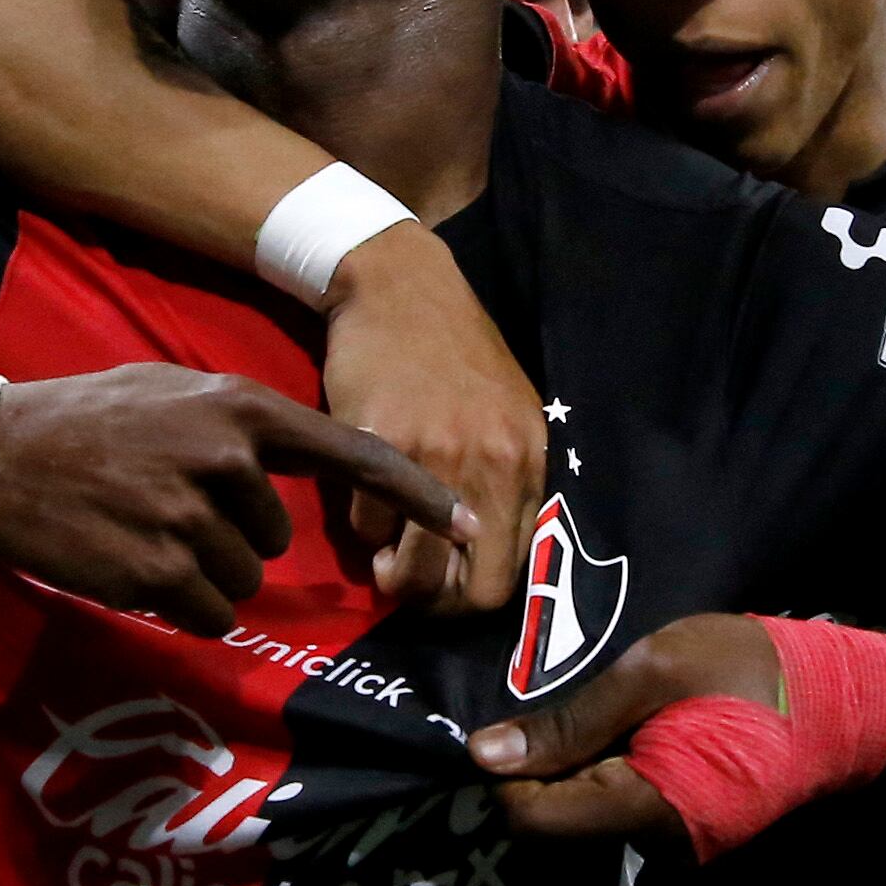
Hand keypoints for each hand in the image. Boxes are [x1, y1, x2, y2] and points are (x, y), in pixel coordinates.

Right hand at [0, 365, 469, 635]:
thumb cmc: (88, 421)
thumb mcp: (175, 395)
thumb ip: (242, 428)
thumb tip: (302, 466)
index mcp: (241, 410)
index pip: (354, 454)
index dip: (418, 494)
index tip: (471, 522)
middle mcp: (228, 461)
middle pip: (279, 536)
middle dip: (233, 537)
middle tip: (167, 509)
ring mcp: (194, 519)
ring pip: (245, 579)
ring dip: (202, 573)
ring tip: (142, 532)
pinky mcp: (161, 572)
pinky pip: (210, 612)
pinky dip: (181, 605)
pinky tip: (135, 566)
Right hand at [319, 221, 542, 616]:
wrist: (400, 287)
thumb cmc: (454, 353)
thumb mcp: (507, 418)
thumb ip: (505, 485)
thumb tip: (481, 553)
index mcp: (526, 467)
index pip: (502, 583)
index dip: (462, 598)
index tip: (437, 581)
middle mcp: (492, 468)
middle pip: (460, 593)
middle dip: (424, 597)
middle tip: (400, 572)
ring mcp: (438, 457)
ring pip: (407, 567)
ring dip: (386, 558)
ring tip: (379, 525)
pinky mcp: (383, 441)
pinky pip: (365, 522)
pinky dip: (358, 517)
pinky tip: (360, 486)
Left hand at [466, 610, 776, 841]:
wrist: (842, 702)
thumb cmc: (747, 672)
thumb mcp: (652, 672)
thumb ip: (570, 720)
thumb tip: (483, 755)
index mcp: (643, 809)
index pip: (533, 822)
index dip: (506, 777)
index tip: (509, 728)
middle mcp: (655, 847)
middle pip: (557, 823)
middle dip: (544, 769)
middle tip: (562, 706)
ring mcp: (677, 845)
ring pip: (591, 813)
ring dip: (584, 766)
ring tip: (612, 710)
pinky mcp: (691, 831)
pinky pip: (626, 807)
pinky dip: (616, 770)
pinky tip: (637, 730)